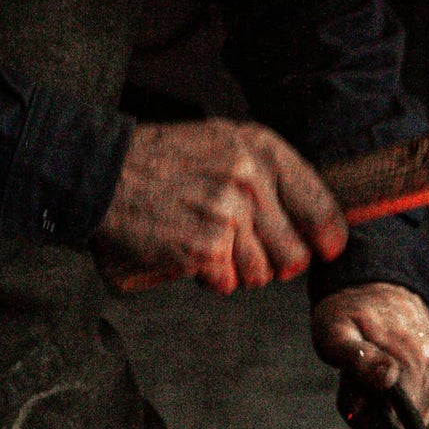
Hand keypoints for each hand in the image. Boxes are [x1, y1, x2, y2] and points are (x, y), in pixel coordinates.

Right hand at [94, 120, 347, 293]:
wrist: (102, 173)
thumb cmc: (162, 162)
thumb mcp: (224, 145)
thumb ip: (270, 176)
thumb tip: (318, 224)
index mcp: (262, 149)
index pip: (322, 209)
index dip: (326, 239)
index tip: (323, 248)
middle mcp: (250, 178)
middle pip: (295, 254)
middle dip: (273, 262)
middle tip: (243, 249)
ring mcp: (228, 213)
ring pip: (262, 274)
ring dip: (237, 270)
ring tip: (207, 242)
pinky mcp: (205, 246)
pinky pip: (228, 283)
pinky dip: (209, 277)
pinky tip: (188, 252)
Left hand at [312, 284, 428, 425]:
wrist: (376, 288)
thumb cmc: (348, 313)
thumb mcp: (336, 332)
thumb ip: (357, 359)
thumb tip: (388, 379)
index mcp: (410, 364)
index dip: (363, 418)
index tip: (350, 391)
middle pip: (399, 426)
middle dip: (371, 411)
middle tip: (354, 378)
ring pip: (408, 418)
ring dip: (383, 404)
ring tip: (367, 372)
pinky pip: (417, 406)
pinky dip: (396, 398)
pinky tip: (383, 373)